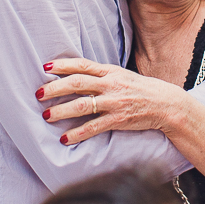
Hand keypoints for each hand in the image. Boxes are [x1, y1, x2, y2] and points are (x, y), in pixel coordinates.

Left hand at [37, 59, 187, 144]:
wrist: (166, 104)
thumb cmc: (140, 89)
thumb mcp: (121, 75)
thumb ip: (100, 75)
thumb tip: (75, 74)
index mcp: (110, 71)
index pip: (83, 65)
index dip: (63, 65)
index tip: (45, 67)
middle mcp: (110, 85)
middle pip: (78, 84)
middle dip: (55, 88)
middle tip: (38, 94)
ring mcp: (114, 103)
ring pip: (83, 105)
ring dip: (62, 111)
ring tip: (46, 116)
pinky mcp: (118, 120)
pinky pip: (94, 127)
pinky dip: (78, 133)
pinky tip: (65, 138)